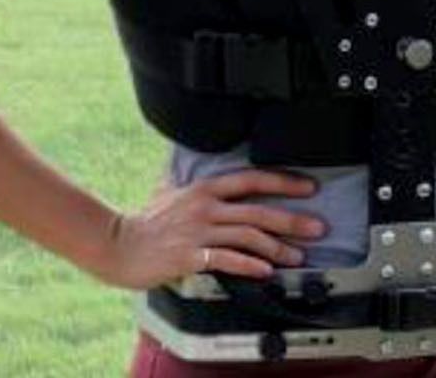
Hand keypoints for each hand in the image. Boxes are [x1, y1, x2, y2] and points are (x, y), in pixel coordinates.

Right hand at [98, 170, 327, 289]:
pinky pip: (226, 260)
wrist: (117, 245)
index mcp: (206, 188)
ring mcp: (198, 231)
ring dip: (277, 248)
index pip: (252, 179)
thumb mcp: (172, 190)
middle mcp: (205, 206)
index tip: (310, 188)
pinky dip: (249, 266)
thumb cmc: (146, 221)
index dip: (284, 182)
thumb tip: (193, 164)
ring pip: (248, 236)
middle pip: (258, 210)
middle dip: (293, 220)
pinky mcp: (189, 256)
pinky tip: (266, 272)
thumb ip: (192, 181)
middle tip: (318, 228)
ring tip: (297, 258)